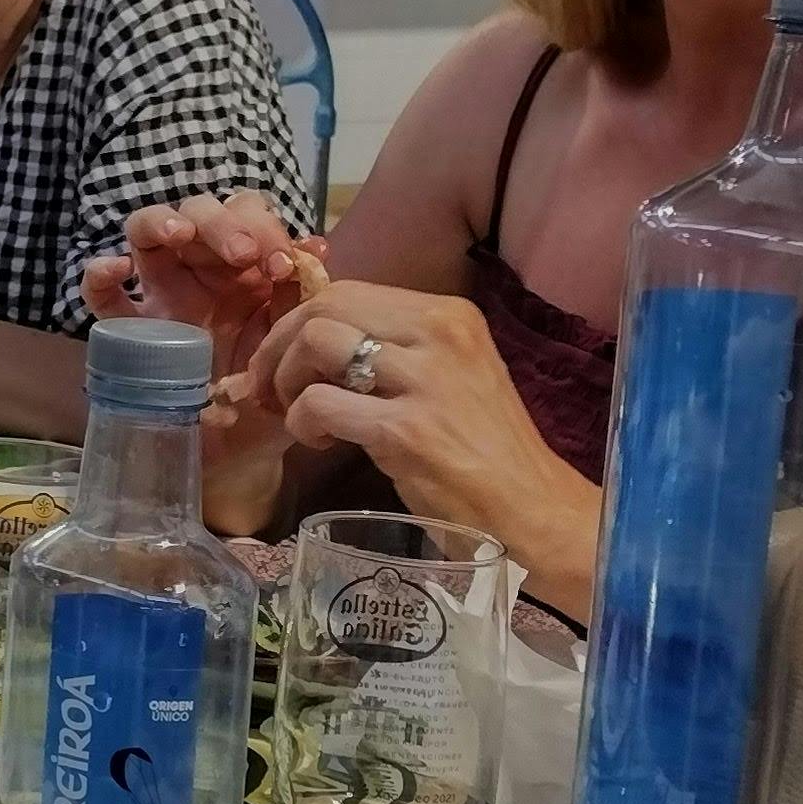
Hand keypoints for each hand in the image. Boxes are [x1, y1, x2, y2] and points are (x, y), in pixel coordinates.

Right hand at [84, 192, 324, 433]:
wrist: (241, 455)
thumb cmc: (272, 395)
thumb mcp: (296, 346)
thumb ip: (302, 300)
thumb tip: (315, 250)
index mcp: (247, 272)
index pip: (248, 218)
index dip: (265, 227)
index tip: (283, 264)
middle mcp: (202, 275)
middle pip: (199, 212)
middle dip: (223, 222)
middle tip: (244, 254)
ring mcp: (161, 299)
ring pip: (146, 233)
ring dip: (164, 222)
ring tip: (181, 235)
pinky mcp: (130, 333)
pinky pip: (102, 298)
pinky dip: (100, 275)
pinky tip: (116, 270)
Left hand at [245, 280, 597, 583]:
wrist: (532, 511)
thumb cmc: (483, 450)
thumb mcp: (445, 377)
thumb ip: (390, 351)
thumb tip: (311, 341)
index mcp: (449, 314)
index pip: (347, 292)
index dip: (298, 324)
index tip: (284, 360)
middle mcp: (440, 333)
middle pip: (324, 307)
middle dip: (279, 345)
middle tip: (270, 387)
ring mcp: (426, 380)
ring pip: (316, 342)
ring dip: (287, 380)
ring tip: (299, 415)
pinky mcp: (407, 430)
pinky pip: (320, 403)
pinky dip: (302, 421)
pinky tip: (319, 441)